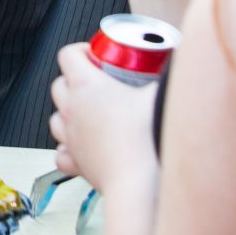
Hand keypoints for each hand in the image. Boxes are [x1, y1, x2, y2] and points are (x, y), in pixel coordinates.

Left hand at [50, 41, 159, 192]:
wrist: (139, 183)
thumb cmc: (147, 138)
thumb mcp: (162, 94)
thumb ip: (169, 75)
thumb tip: (179, 64)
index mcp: (86, 85)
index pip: (68, 55)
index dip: (80, 51)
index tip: (98, 56)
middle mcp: (72, 109)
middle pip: (59, 84)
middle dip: (75, 80)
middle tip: (100, 84)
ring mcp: (70, 137)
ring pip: (56, 117)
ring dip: (69, 112)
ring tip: (92, 114)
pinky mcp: (76, 163)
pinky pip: (61, 152)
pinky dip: (68, 147)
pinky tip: (84, 145)